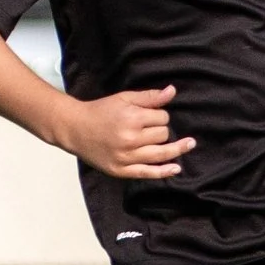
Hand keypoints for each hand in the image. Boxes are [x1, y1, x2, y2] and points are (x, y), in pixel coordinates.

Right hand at [57, 85, 193, 178]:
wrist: (75, 129)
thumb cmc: (101, 111)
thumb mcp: (124, 99)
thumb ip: (149, 97)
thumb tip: (172, 91)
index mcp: (131, 118)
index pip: (162, 118)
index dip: (160, 115)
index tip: (150, 116)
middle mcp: (130, 139)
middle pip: (163, 135)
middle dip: (161, 130)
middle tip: (149, 127)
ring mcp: (126, 157)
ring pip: (160, 154)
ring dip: (176, 149)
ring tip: (189, 144)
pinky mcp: (121, 170)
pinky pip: (147, 173)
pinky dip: (163, 172)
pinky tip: (176, 168)